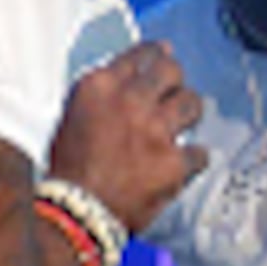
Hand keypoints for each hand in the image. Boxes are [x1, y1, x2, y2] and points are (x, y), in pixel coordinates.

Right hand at [47, 38, 204, 234]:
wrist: (76, 211)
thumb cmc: (67, 169)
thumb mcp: (72, 116)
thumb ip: (100, 95)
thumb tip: (122, 83)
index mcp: (101, 86)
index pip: (140, 54)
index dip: (156, 53)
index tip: (164, 54)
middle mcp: (131, 101)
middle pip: (170, 71)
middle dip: (175, 78)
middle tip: (174, 90)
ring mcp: (156, 131)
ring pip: (191, 103)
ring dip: (189, 111)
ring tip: (184, 120)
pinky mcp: (174, 162)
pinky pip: (199, 153)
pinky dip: (194, 158)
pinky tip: (188, 161)